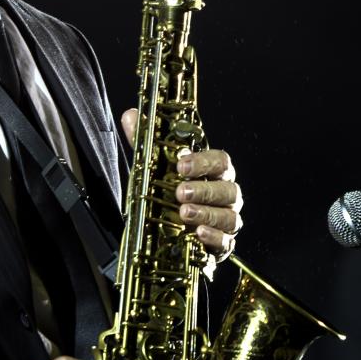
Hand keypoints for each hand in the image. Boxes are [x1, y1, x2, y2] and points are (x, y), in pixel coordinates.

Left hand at [121, 108, 243, 259]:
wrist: (169, 231)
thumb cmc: (168, 193)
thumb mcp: (154, 167)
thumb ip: (145, 142)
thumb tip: (131, 115)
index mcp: (214, 172)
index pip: (220, 161)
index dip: (203, 162)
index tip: (181, 164)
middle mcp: (226, 194)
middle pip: (228, 189)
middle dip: (204, 190)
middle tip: (179, 192)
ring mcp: (227, 220)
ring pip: (230, 216)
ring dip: (207, 213)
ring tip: (183, 213)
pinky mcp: (223, 244)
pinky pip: (227, 242)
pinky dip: (214, 237)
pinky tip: (197, 233)